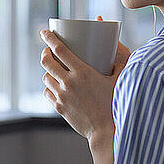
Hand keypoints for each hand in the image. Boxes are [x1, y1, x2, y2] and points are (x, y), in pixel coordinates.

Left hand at [40, 15, 130, 148]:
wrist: (105, 132)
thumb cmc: (115, 105)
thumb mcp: (120, 80)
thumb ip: (120, 62)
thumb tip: (118, 47)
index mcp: (83, 73)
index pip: (59, 50)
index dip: (49, 38)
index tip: (44, 32)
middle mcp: (69, 83)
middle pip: (47, 61)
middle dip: (45, 52)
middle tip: (48, 50)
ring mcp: (62, 96)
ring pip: (45, 77)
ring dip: (48, 70)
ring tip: (54, 67)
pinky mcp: (59, 107)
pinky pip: (47, 92)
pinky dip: (49, 86)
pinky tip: (55, 84)